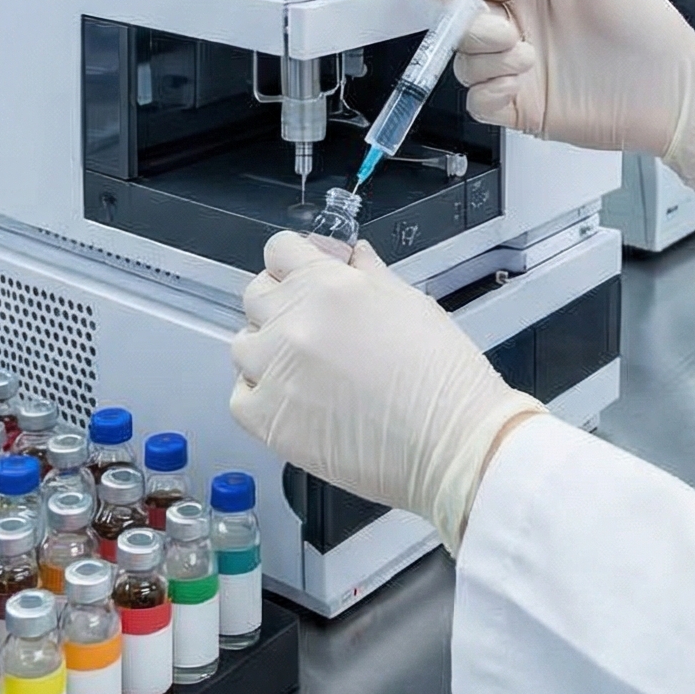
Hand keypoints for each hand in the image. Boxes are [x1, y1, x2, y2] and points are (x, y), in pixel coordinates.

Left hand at [229, 231, 541, 553]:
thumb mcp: (411, 303)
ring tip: (306, 369)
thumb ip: (369, 274)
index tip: (312, 275)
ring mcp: (274, 373)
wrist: (453, 443)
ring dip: (268, 350)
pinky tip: (295, 401)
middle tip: (315, 326)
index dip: (297, 261)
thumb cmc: (443, 374)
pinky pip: (241, 396)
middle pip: (257, 295)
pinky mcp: (268, 421)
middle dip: (282, 302)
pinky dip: (260, 395)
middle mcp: (292, 323)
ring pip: (244, 346)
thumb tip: (350, 256)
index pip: (280, 251)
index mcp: (327, 285)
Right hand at [428, 0, 694, 203]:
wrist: (672, 91)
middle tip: (509, 33)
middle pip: (460, 23)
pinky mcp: (521, 107)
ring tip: (529, 60)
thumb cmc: (648, 27)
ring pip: (465, 62)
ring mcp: (517, 68)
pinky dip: (487, 94)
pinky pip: (478, 103)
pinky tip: (518, 86)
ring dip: (486, 61)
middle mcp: (519, 26)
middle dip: (472, 26)